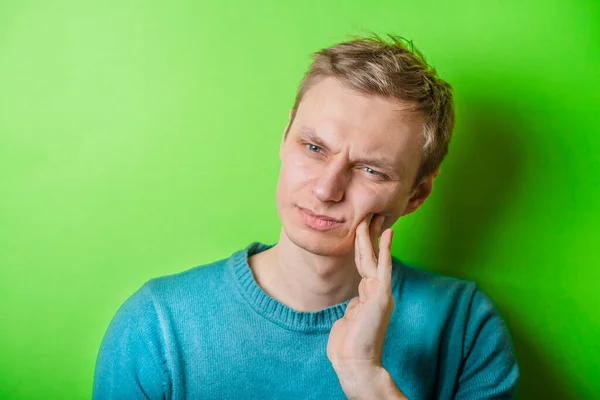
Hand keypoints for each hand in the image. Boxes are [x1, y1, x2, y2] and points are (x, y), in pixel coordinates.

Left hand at [327, 214, 394, 372]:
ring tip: (369, 218)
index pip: (365, 266)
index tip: (363, 230)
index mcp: (368, 296)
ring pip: (373, 259)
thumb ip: (354, 307)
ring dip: (370, 238)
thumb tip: (354, 302)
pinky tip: (387, 235)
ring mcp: (380, 293)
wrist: (354, 362)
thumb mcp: (349, 319)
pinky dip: (386, 251)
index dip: (364, 247)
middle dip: (367, 236)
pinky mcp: (381, 296)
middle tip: (368, 215)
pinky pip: (383, 268)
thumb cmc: (348, 345)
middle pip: (370, 258)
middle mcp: (377, 292)